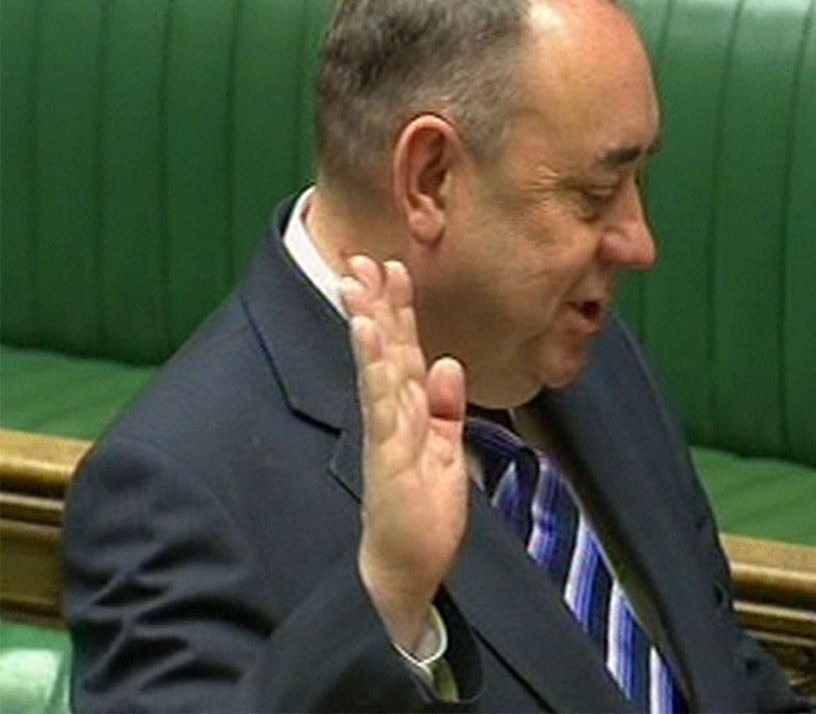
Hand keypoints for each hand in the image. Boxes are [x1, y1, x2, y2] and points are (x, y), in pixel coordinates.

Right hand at [340, 255, 467, 652]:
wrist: (409, 565)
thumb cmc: (423, 510)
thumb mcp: (447, 448)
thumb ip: (447, 406)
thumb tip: (449, 363)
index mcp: (410, 411)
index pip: (404, 349)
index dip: (399, 309)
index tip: (393, 268)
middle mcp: (393, 413)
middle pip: (385, 349)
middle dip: (375, 303)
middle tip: (361, 259)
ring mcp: (387, 430)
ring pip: (377, 367)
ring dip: (368, 324)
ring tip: (357, 285)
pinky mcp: (387, 452)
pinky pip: (382, 403)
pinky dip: (375, 367)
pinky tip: (368, 337)